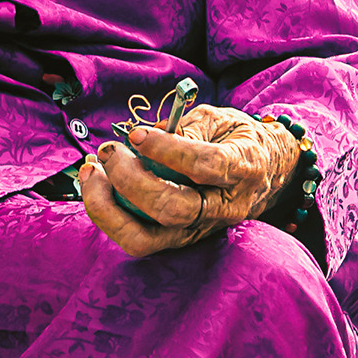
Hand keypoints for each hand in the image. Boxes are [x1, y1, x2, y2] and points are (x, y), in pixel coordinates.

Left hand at [76, 103, 301, 258]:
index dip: (165, 149)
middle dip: (129, 179)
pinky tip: (97, 185)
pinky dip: (108, 214)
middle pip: (172, 208)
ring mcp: (200, 229)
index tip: (136, 134)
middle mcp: (223, 207)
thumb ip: (187, 127)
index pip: (204, 165)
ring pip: (146, 238)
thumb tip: (147, 138)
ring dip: (108, 208)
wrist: (266, 171)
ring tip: (92, 172)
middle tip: (109, 151)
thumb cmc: (237, 139)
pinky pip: (137, 239)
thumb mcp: (221, 119)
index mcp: (242, 169)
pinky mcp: (179, 239)